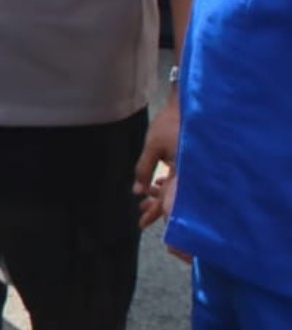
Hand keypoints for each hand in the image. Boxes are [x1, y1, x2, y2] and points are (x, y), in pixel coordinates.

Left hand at [134, 98, 179, 230]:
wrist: (189, 106)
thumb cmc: (172, 124)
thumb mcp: (153, 147)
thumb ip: (144, 169)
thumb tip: (136, 191)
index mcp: (184, 175)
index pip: (169, 201)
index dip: (155, 213)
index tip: (141, 223)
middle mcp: (191, 176)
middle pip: (173, 199)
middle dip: (156, 208)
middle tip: (141, 216)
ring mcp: (192, 170)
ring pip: (176, 190)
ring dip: (160, 195)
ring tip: (145, 200)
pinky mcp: (191, 163)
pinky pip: (180, 180)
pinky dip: (168, 184)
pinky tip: (157, 184)